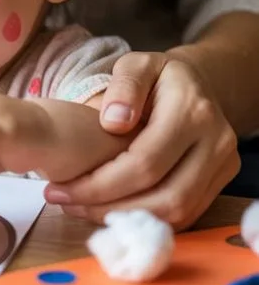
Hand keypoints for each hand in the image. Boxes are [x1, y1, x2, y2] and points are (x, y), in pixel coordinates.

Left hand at [44, 52, 239, 230]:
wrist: (197, 84)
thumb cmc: (156, 76)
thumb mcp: (136, 65)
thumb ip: (124, 86)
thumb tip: (113, 123)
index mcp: (192, 112)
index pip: (144, 163)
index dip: (100, 185)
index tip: (60, 189)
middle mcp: (216, 142)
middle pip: (165, 196)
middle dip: (109, 208)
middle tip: (66, 204)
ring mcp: (223, 165)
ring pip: (177, 212)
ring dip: (126, 219)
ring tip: (82, 209)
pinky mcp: (220, 182)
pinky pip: (186, 215)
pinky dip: (145, 219)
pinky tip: (109, 211)